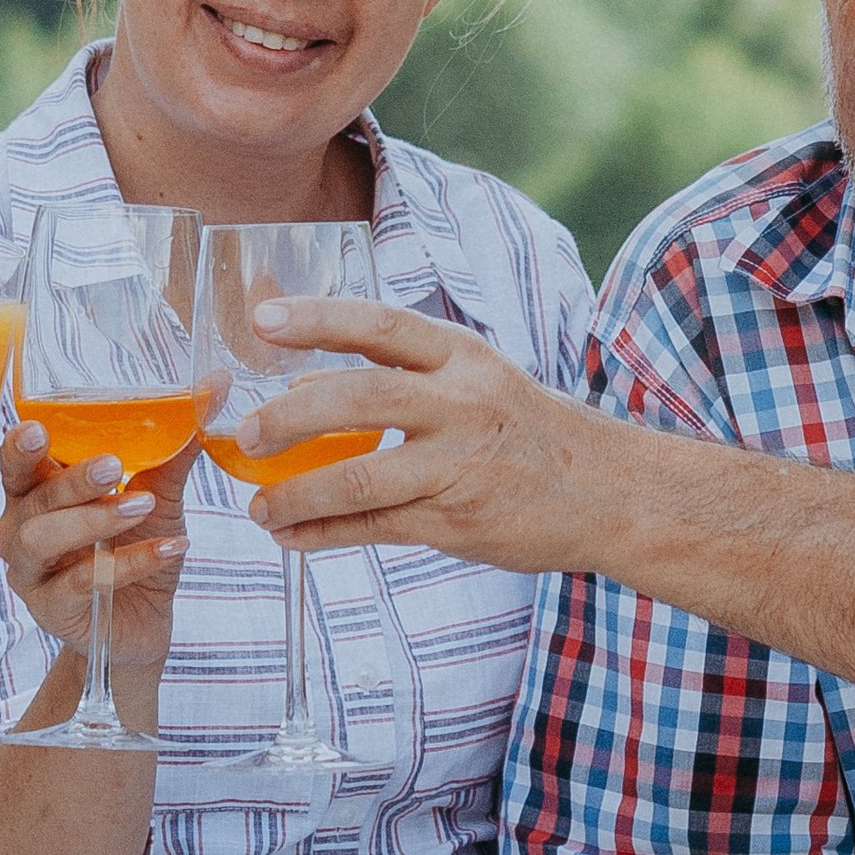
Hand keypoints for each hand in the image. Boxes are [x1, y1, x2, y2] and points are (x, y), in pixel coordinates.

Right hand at [0, 420, 195, 671]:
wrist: (143, 621)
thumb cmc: (136, 547)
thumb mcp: (156, 494)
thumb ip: (173, 447)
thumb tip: (215, 388)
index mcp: (36, 492)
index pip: (16, 462)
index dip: (20, 445)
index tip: (38, 428)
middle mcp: (20, 529)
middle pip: (32, 498)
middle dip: (72, 480)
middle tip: (114, 466)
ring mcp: (30, 573)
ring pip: (41, 540)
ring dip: (93, 519)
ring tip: (141, 507)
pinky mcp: (51, 610)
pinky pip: (82, 583)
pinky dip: (128, 563)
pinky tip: (168, 548)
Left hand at [245, 296, 599, 566]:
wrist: (609, 492)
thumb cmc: (529, 432)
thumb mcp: (477, 381)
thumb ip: (401, 379)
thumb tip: (303, 385)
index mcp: (461, 356)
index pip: (378, 324)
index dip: (317, 318)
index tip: (262, 320)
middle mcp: (460, 402)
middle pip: (359, 397)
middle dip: (290, 416)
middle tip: (245, 433)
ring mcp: (459, 463)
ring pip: (360, 476)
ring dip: (297, 492)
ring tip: (258, 505)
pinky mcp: (456, 519)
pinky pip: (376, 527)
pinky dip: (325, 533)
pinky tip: (292, 536)